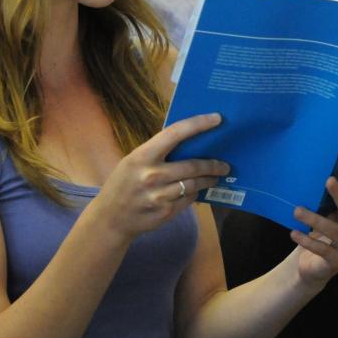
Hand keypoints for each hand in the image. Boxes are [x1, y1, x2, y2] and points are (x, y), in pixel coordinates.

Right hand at [96, 113, 228, 241]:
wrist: (112, 219)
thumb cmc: (123, 184)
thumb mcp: (133, 162)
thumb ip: (157, 152)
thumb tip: (189, 140)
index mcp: (142, 156)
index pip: (175, 134)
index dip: (198, 124)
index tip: (216, 118)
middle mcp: (152, 175)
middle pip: (193, 166)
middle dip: (214, 165)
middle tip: (225, 164)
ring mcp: (160, 196)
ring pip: (195, 184)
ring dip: (209, 179)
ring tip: (216, 176)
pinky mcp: (166, 212)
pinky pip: (189, 199)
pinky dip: (196, 193)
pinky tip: (198, 190)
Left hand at [289, 154, 337, 287]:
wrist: (312, 266)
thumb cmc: (319, 233)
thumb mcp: (325, 214)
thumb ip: (326, 199)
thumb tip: (314, 171)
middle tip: (328, 180)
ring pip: (336, 231)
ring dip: (315, 219)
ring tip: (296, 211)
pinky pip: (324, 250)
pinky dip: (308, 241)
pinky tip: (294, 233)